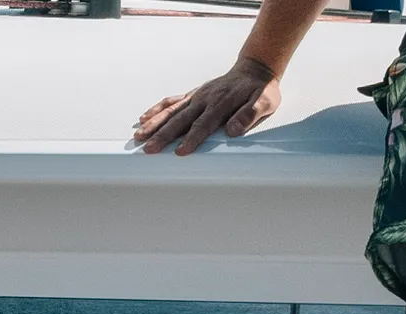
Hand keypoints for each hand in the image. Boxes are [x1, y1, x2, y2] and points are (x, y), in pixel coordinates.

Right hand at [135, 56, 283, 154]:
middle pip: (181, 119)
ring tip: (139, 136)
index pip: (204, 125)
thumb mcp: (266, 101)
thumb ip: (250, 114)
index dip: (191, 139)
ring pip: (172, 111)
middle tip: (149, 148)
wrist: (255, 69)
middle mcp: (205, 99)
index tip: (180, 152)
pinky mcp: (193, 95)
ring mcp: (197, 96)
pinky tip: (144, 118)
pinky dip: (158, 109)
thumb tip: (233, 129)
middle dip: (164, 135)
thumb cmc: (261, 90)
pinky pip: (172, 101)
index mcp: (222, 103)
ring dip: (155, 124)